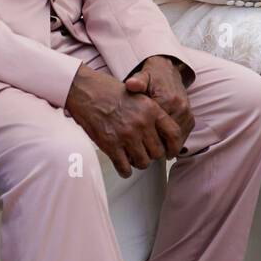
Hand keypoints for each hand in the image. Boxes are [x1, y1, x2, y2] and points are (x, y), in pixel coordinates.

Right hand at [64, 64, 180, 177]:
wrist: (86, 91)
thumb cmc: (110, 92)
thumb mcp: (139, 96)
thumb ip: (153, 114)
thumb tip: (162, 135)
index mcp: (152, 110)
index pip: (175, 134)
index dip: (174, 147)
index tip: (170, 152)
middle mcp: (142, 124)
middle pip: (158, 152)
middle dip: (152, 154)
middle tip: (144, 151)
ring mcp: (126, 136)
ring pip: (143, 163)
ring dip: (138, 162)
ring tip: (132, 156)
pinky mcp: (110, 145)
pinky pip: (125, 168)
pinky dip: (124, 170)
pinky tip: (122, 164)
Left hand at [125, 56, 192, 153]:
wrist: (168, 71)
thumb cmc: (152, 77)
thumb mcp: (142, 76)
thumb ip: (137, 82)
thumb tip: (131, 84)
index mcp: (167, 98)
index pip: (158, 125)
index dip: (148, 138)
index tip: (139, 146)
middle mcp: (179, 106)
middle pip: (169, 135)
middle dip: (158, 146)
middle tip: (146, 156)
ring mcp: (187, 112)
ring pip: (178, 137)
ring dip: (168, 147)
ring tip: (155, 155)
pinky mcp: (190, 117)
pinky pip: (184, 135)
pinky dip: (176, 143)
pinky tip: (165, 148)